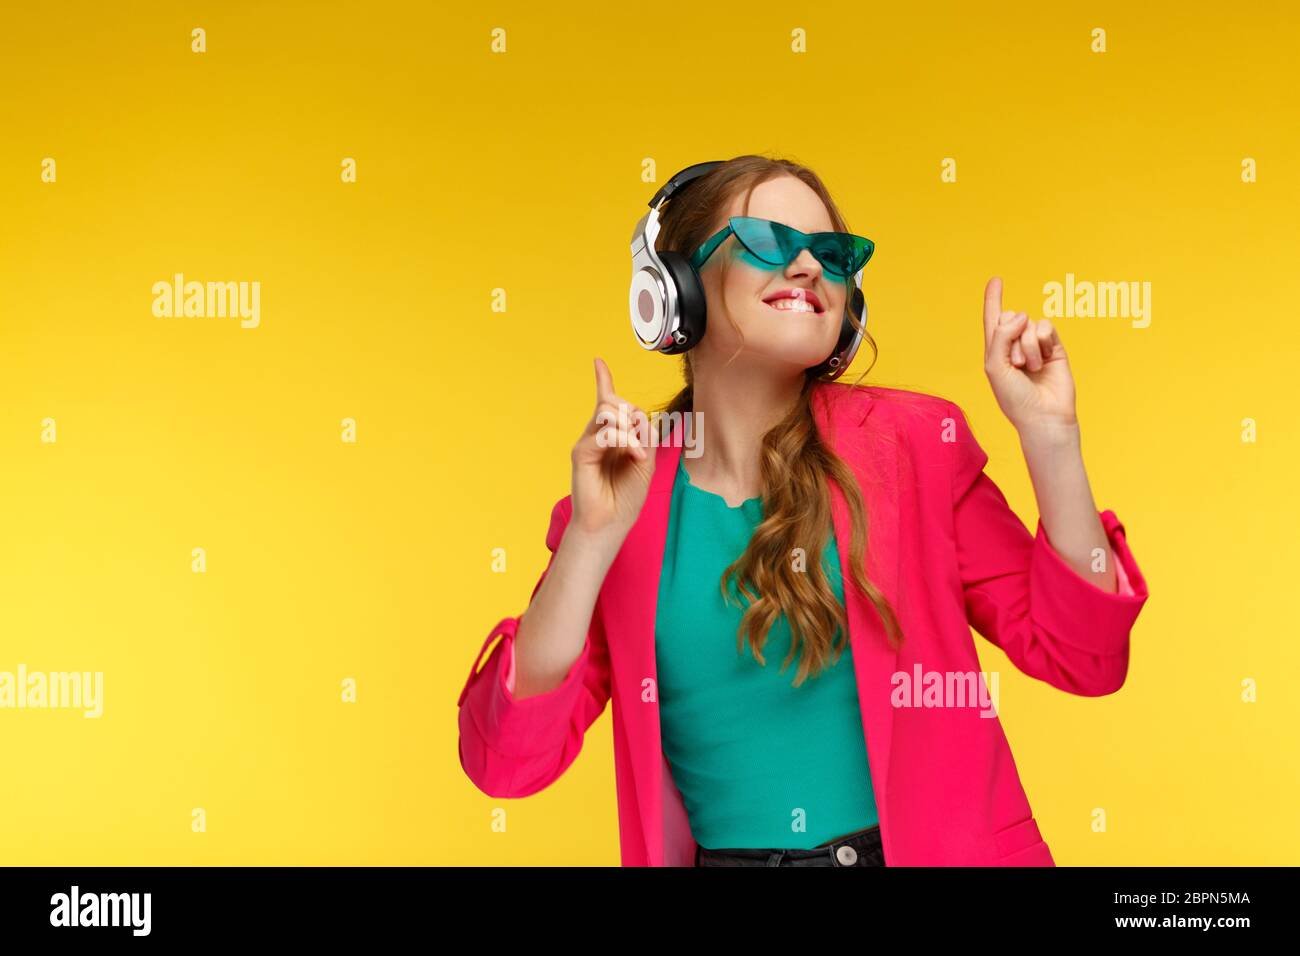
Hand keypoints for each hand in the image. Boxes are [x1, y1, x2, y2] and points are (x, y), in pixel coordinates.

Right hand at [569, 357, 655, 544]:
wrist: (611, 523)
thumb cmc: (626, 495)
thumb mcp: (645, 461)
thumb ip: (643, 436)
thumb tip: (635, 415)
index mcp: (612, 436)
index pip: (606, 401)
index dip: (603, 379)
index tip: (598, 361)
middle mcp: (597, 435)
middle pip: (615, 403)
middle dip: (634, 416)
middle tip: (642, 445)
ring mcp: (588, 442)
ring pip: (609, 412)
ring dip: (630, 428)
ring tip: (638, 452)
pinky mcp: (582, 452)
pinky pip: (604, 432)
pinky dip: (624, 440)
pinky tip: (634, 455)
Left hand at [982, 277, 1077, 433]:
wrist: (1043, 415)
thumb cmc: (1015, 397)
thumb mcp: (994, 367)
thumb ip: (1000, 336)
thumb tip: (1021, 314)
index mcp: (996, 350)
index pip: (993, 319)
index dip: (993, 299)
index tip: (996, 279)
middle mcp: (1014, 344)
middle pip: (1009, 317)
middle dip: (1010, 338)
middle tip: (1015, 365)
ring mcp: (1035, 345)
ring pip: (1028, 323)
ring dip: (1027, 347)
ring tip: (1030, 369)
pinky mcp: (1054, 346)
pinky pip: (1046, 327)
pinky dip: (1042, 341)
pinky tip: (1044, 360)